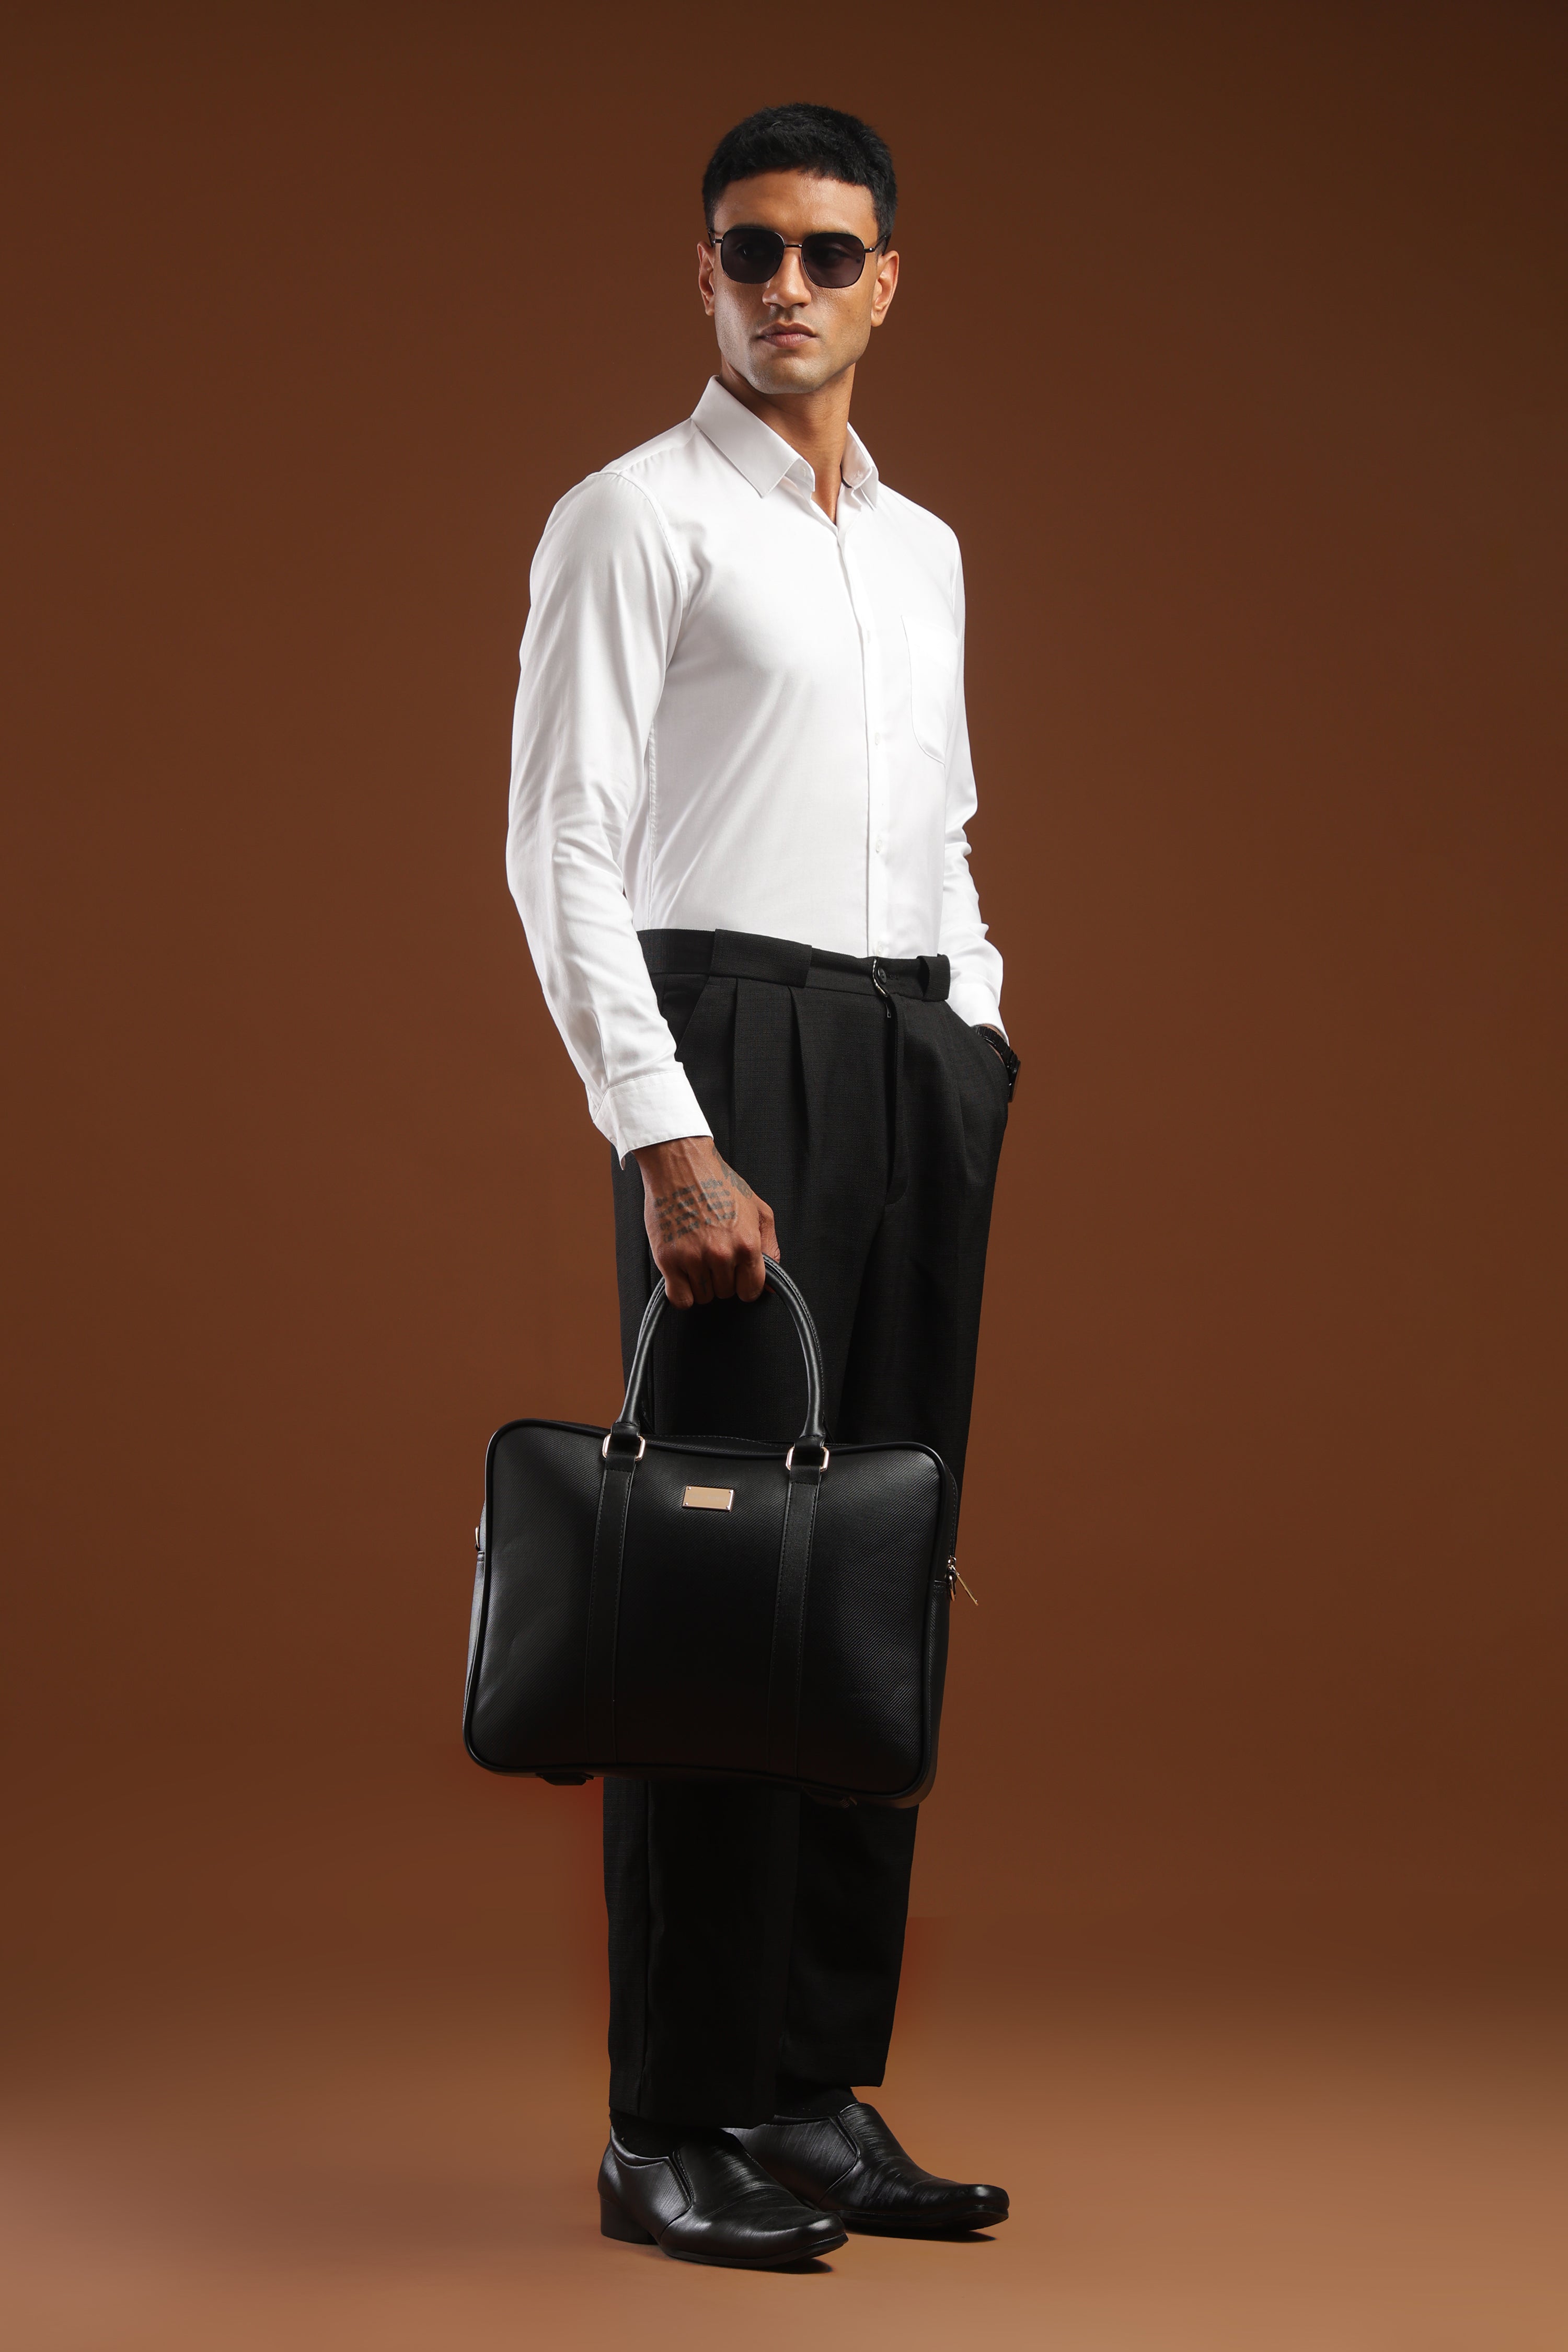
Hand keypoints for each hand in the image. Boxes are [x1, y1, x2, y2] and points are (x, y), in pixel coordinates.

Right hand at [633, 1135, 779, 1307]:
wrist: (680, 1163)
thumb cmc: (718, 1182)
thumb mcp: (757, 1208)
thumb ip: (769, 1247)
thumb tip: (770, 1285)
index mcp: (746, 1243)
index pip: (751, 1290)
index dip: (745, 1285)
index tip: (738, 1277)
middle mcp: (721, 1254)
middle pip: (726, 1293)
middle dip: (722, 1279)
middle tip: (713, 1254)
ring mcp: (693, 1258)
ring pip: (703, 1297)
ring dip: (702, 1284)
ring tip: (697, 1257)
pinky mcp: (668, 1259)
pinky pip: (679, 1298)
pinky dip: (681, 1292)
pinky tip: (683, 1276)